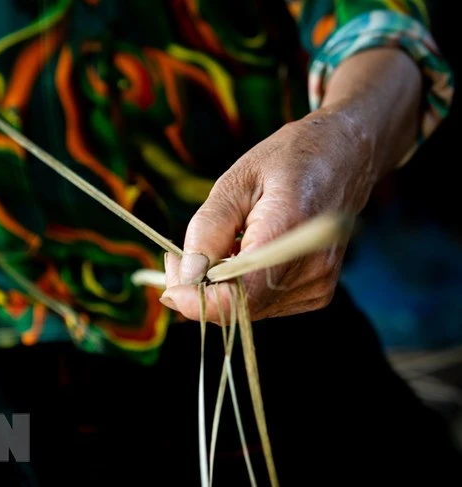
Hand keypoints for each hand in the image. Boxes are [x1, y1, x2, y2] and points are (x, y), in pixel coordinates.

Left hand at [161, 106, 375, 323]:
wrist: (344, 157)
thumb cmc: (287, 161)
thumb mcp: (235, 181)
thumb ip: (208, 230)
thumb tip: (186, 279)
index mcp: (288, 231)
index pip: (239, 296)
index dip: (196, 300)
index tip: (170, 280)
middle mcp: (310, 268)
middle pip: (238, 308)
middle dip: (198, 290)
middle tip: (178, 256)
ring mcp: (318, 285)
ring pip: (246, 311)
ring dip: (218, 288)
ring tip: (215, 247)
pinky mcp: (317, 293)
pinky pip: (262, 304)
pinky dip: (241, 288)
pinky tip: (241, 256)